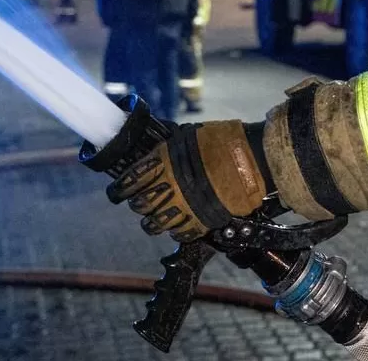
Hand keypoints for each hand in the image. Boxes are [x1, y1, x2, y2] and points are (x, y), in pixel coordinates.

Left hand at [106, 120, 273, 242]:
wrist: (252, 159)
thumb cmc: (223, 141)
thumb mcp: (189, 135)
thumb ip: (169, 146)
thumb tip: (158, 143)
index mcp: (162, 163)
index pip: (129, 180)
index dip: (119, 189)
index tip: (116, 192)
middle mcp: (168, 187)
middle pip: (139, 204)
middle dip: (137, 203)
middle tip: (139, 201)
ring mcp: (184, 206)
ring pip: (154, 224)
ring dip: (152, 222)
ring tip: (154, 219)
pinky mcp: (201, 221)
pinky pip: (180, 233)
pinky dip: (176, 231)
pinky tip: (177, 225)